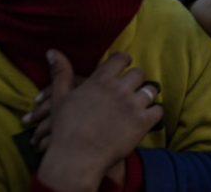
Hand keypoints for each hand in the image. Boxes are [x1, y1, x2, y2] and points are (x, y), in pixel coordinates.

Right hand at [35, 51, 161, 191]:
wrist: (75, 160)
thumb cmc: (65, 129)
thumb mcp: (60, 97)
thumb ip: (60, 72)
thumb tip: (52, 51)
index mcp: (100, 80)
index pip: (122, 58)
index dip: (124, 62)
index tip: (123, 68)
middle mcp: (119, 89)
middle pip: (139, 73)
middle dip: (135, 81)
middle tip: (129, 91)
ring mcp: (132, 106)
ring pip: (151, 90)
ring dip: (146, 96)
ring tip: (138, 104)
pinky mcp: (142, 123)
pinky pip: (159, 110)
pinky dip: (154, 113)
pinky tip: (146, 118)